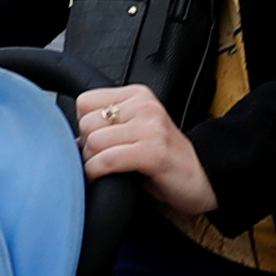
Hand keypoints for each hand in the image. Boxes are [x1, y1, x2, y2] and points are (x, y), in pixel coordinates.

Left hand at [71, 80, 213, 218]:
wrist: (203, 179)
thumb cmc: (166, 159)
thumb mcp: (137, 129)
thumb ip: (110, 123)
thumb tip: (73, 137)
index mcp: (139, 95)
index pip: (85, 102)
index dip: (85, 126)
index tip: (99, 141)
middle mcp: (145, 106)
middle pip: (86, 123)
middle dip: (87, 147)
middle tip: (103, 160)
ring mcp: (151, 128)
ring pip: (94, 142)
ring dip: (92, 163)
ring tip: (108, 170)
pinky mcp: (153, 152)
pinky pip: (106, 160)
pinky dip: (98, 173)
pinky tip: (108, 178)